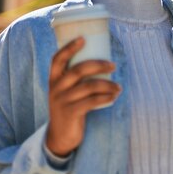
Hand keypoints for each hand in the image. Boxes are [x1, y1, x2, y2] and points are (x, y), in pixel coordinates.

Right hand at [46, 37, 120, 156]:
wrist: (60, 135)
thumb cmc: (69, 106)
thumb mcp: (66, 91)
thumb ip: (76, 78)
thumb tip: (103, 60)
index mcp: (53, 78)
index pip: (57, 59)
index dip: (69, 47)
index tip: (83, 38)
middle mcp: (56, 88)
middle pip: (78, 70)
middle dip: (98, 65)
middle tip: (113, 65)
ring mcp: (62, 101)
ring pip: (89, 86)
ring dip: (108, 85)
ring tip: (119, 87)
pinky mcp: (71, 113)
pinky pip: (91, 102)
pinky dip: (106, 98)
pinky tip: (114, 97)